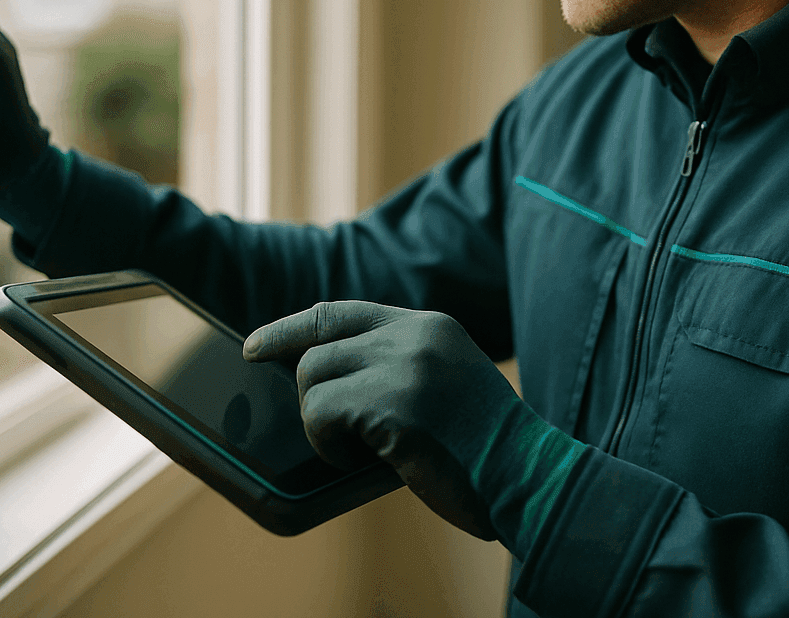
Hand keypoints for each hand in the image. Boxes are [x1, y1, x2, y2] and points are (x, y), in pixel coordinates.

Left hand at [243, 301, 521, 540]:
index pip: (341, 312)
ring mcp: (403, 367)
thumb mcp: (449, 382)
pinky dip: (326, 443)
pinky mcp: (392, 404)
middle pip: (317, 345)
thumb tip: (331, 375)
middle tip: (313, 423)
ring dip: (319, 423)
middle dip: (304, 388)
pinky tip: (356, 459)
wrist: (531, 477)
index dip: (290, 328)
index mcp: (429, 326)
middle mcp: (413, 336)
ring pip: (313, 378)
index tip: (258, 346)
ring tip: (352, 448)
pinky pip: (321, 414)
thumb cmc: (489, 449)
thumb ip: (401, 365)